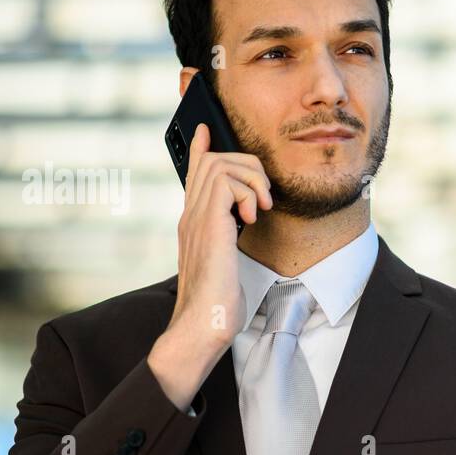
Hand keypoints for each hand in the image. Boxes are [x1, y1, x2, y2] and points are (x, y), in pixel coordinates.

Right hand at [169, 122, 272, 354]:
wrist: (201, 325)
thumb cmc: (216, 304)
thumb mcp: (226, 264)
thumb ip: (228, 241)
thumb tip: (242, 228)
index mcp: (194, 223)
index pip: (194, 174)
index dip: (203, 147)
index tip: (207, 129)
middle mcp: (191, 216)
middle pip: (212, 160)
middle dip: (248, 165)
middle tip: (264, 198)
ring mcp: (196, 219)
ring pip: (221, 164)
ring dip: (251, 178)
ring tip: (260, 208)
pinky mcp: (208, 225)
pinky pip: (225, 182)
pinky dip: (247, 192)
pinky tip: (251, 218)